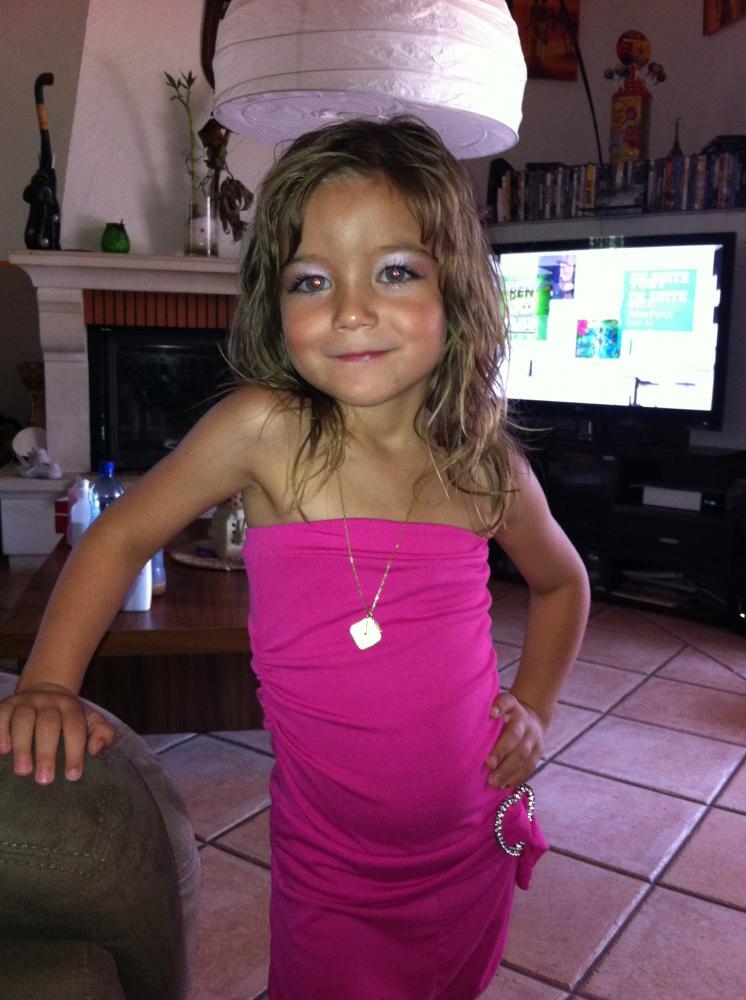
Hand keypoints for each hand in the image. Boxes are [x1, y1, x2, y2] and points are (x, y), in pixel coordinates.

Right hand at [0, 684, 115, 783]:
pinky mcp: (6, 706)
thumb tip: (95, 749)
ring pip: (24, 720)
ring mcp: (25, 703)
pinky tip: (3, 750)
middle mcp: (48, 702)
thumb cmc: (69, 718)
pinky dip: (1, 732)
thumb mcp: (90, 721)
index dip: (75, 752)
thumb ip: (103, 734)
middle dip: (47, 753)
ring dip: (22, 746)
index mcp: (70, 707)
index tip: (72, 776)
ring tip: (23, 772)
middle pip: (48, 724)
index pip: (75, 728)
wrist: (44, 691)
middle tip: (45, 780)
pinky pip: (1, 716)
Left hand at [485, 691, 544, 787]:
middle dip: (502, 750)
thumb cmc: (501, 717)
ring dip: (508, 769)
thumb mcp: (495, 708)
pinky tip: (504, 785)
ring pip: (523, 754)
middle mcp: (523, 719)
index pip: (507, 702)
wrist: (531, 720)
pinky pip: (529, 767)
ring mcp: (533, 736)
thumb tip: (456, 728)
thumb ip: (482, 714)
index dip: (500, 706)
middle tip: (489, 764)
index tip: (492, 713)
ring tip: (493, 781)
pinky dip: (516, 777)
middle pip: (515, 734)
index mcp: (511, 705)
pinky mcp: (538, 752)